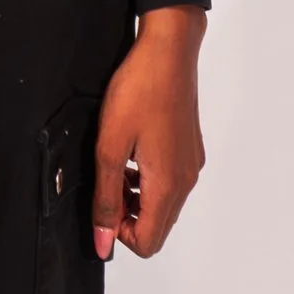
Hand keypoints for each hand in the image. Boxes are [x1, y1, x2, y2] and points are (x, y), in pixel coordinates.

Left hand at [92, 5, 205, 260]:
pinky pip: (170, 183)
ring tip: (116, 163)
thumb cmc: (139, 91)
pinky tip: (132, 150)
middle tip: (107, 182)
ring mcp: (191, 165)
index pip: (147, 243)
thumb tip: (104, 242)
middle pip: (157, 228)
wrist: (168, 51)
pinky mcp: (190, 150)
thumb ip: (107, 199)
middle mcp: (186, 181)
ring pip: (163, 206)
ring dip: (137, 198)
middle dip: (128, 218)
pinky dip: (148, 181)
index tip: (102, 203)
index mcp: (168, 186)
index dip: (118, 233)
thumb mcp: (110, 148)